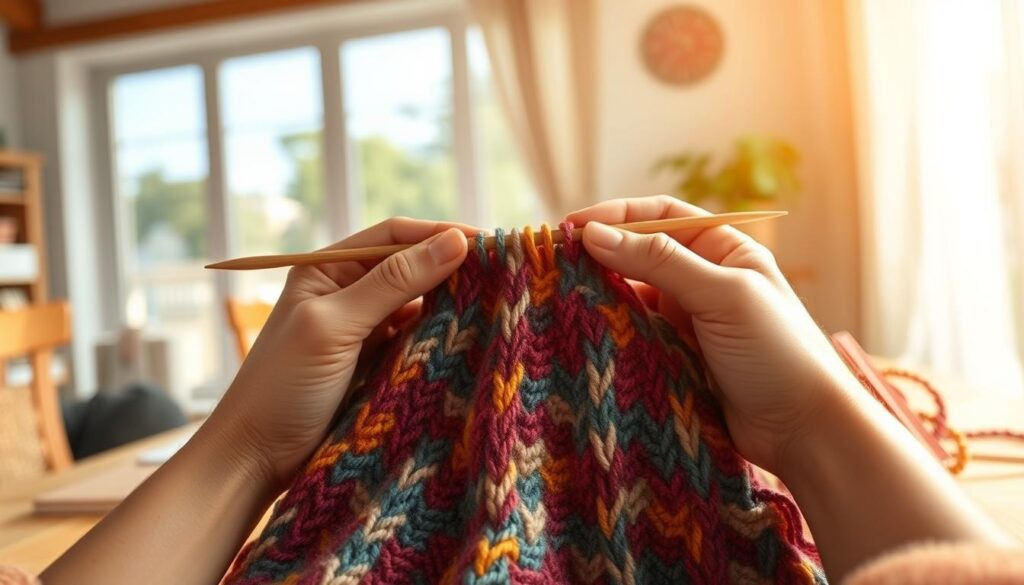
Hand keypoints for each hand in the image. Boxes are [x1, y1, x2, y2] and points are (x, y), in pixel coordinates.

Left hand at [207, 218, 475, 490]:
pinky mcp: (377, 365)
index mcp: (326, 270)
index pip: (394, 237)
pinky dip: (441, 338)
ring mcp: (363, 330)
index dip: (441, 234)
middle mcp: (347, 292)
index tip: (490, 244)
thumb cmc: (282, 385)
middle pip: (411, 267)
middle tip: (503, 275)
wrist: (255, 458)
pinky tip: (468, 339)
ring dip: (451, 305)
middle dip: (452, 268)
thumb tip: (455, 241)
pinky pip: (418, 341)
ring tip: (494, 305)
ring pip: (419, 305)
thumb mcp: (336, 326)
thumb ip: (393, 282)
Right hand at [566, 196, 858, 474]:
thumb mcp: (722, 296)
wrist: (803, 430)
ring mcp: (688, 319)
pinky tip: (586, 330)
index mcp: (724, 250)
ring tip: (563, 296)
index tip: (572, 227)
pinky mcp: (675, 356)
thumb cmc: (776, 352)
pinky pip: (633, 333)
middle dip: (600, 255)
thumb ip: (660, 262)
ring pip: (632, 295)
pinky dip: (610, 329)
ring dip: (601, 294)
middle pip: (640, 254)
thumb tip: (595, 233)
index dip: (615, 217)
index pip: (660, 218)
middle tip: (555, 262)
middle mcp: (704, 279)